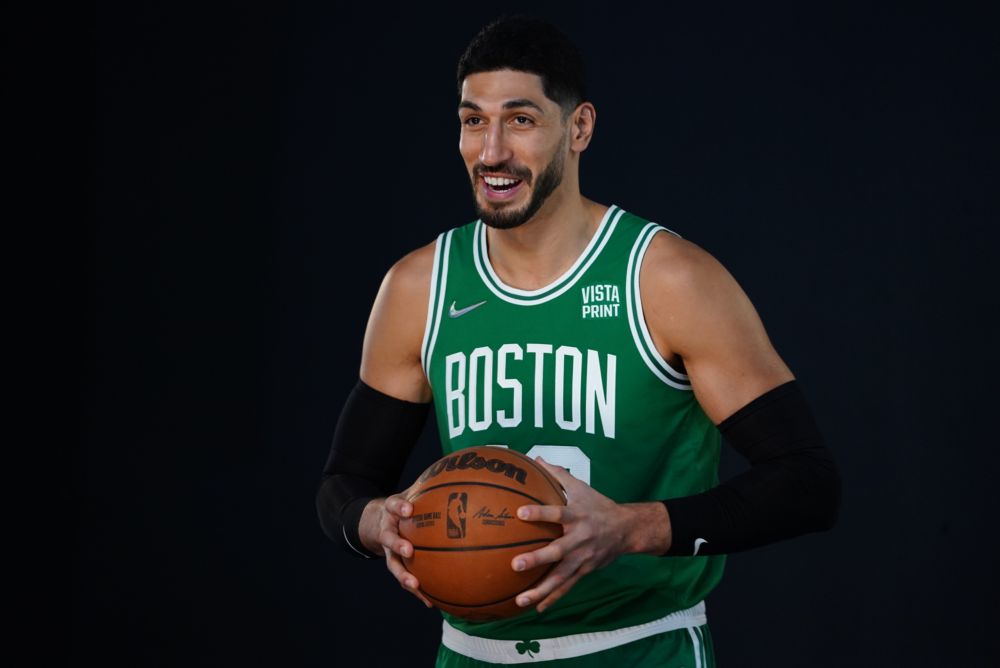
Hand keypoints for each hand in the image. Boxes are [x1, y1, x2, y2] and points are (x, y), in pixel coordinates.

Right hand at [359, 492, 433, 608]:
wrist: (377, 521)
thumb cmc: (404, 505)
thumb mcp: (411, 491)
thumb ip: (428, 485)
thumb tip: (457, 470)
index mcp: (391, 511)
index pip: (392, 505)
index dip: (399, 507)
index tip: (408, 509)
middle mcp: (387, 530)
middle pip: (388, 538)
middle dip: (398, 545)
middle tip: (408, 551)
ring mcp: (389, 551)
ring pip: (393, 565)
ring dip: (403, 575)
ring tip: (415, 585)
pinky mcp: (395, 566)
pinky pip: (406, 579)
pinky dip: (418, 592)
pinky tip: (432, 603)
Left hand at [510, 458, 636, 612]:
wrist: (627, 529)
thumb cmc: (598, 505)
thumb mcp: (581, 487)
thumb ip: (557, 474)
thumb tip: (534, 459)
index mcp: (577, 516)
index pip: (557, 513)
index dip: (539, 512)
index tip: (519, 512)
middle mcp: (580, 539)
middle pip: (557, 551)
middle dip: (537, 559)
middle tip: (515, 565)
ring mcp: (583, 558)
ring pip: (560, 577)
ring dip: (540, 589)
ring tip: (519, 600)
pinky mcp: (585, 571)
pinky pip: (567, 587)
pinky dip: (552, 598)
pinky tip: (535, 607)